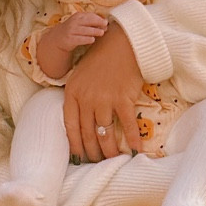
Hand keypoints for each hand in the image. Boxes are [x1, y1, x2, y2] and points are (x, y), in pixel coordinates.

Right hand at [37, 11, 108, 78]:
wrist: (58, 38)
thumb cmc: (73, 29)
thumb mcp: (80, 22)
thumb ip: (91, 22)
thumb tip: (105, 23)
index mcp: (77, 16)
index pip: (90, 16)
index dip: (98, 19)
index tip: (106, 22)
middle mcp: (74, 22)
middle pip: (88, 21)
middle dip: (98, 23)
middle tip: (105, 27)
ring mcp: (71, 30)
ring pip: (85, 30)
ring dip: (94, 31)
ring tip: (101, 33)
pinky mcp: (70, 39)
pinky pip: (80, 39)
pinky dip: (87, 39)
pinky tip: (92, 40)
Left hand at [64, 19, 144, 160]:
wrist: (120, 43)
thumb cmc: (100, 59)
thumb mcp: (80, 77)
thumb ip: (78, 97)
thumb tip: (82, 121)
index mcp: (72, 93)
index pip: (70, 126)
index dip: (74, 145)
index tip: (78, 158)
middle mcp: (86, 98)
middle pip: (87, 133)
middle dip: (92, 152)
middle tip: (97, 163)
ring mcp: (104, 99)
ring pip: (105, 133)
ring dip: (109, 150)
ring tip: (113, 160)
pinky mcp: (123, 98)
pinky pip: (127, 124)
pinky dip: (132, 139)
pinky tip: (135, 150)